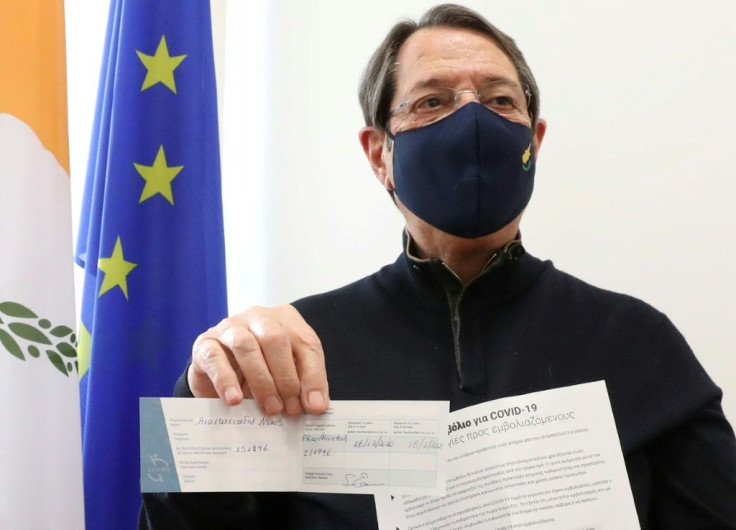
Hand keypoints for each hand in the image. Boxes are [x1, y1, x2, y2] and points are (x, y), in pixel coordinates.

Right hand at [188, 305, 328, 415]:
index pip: (306, 343)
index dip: (312, 376)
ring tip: (269, 407)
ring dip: (261, 380)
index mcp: (284, 319)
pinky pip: (214, 358)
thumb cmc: (262, 370)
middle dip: (285, 377)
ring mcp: (229, 327)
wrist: (219, 372)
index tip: (314, 406)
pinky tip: (235, 399)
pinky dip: (225, 380)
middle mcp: (257, 317)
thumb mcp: (288, 373)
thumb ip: (304, 384)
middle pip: (275, 339)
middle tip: (288, 408)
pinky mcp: (205, 344)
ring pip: (245, 345)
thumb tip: (315, 405)